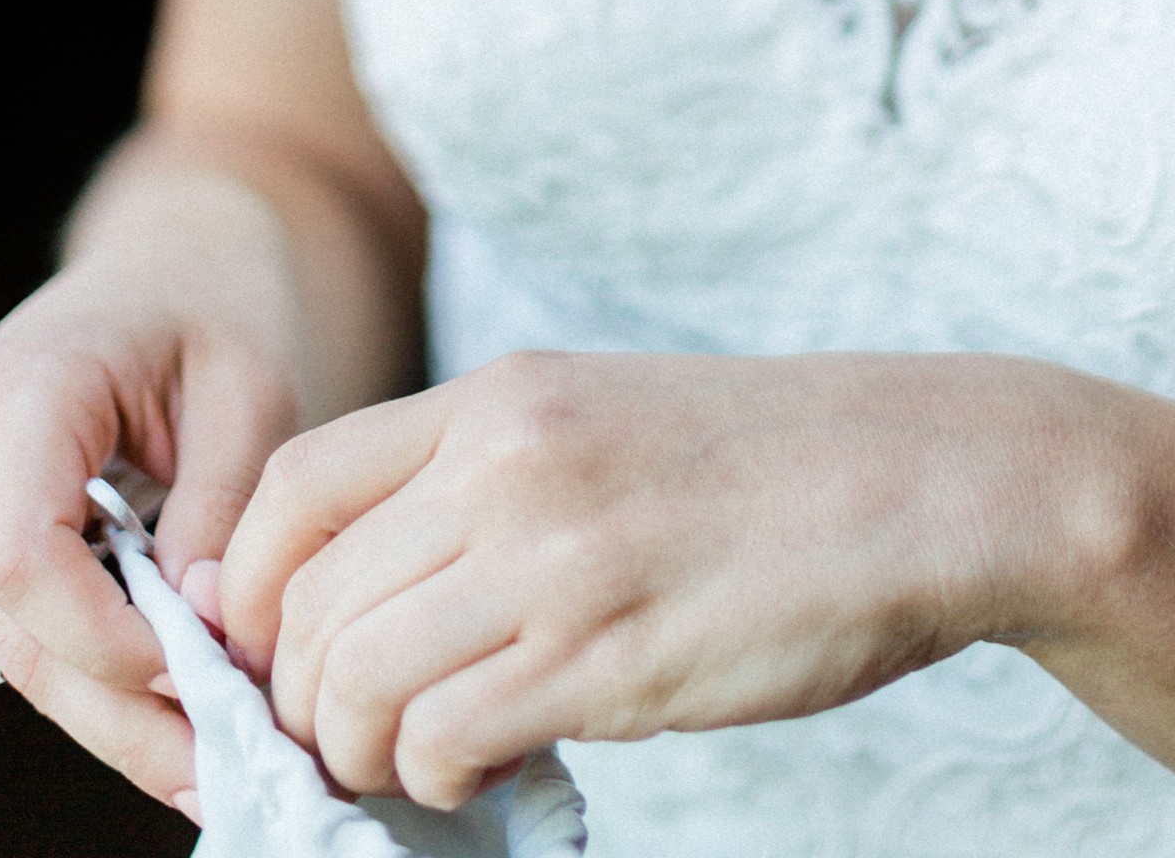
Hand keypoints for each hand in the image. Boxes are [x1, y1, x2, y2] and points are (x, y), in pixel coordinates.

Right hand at [0, 255, 298, 812]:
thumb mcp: (252, 382)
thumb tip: (209, 633)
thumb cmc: (220, 298)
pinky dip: (103, 674)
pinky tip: (177, 717)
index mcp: (21, 392)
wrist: (176, 255)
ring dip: (114, 713)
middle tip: (222, 771)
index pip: (19, 557)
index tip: (208, 674)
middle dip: (121, 709)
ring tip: (212, 765)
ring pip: (18, 644)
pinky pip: (31, 625)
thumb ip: (224, 503)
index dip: (106, 639)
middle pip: (14, 623)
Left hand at [219, 348, 1104, 809]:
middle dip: (300, 697)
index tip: (275, 653)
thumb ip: (489, 477)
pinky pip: (442, 739)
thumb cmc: (775, 465)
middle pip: (304, 602)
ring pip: (351, 682)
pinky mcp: (608, 654)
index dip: (246, 590)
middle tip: (351, 739)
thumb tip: (373, 591)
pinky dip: (436, 778)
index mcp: (505, 397)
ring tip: (418, 760)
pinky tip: (489, 767)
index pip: (292, 490)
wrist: (928, 479)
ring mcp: (556, 556)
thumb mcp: (607, 415)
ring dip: (358, 751)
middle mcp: (509, 462)